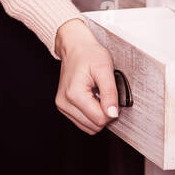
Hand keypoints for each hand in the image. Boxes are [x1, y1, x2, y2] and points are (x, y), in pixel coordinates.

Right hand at [53, 18, 118, 134]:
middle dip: (105, 113)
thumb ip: (110, 93)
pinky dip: (91, 115)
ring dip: (98, 115)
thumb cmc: (89, 54)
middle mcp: (64, 103)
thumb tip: (113, 114)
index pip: (100, 119)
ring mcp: (62, 106)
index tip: (112, 95)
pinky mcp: (63, 107)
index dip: (112, 110)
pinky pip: (82, 123)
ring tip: (98, 95)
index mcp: (74, 94)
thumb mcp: (105, 69)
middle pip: (94, 126)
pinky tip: (92, 99)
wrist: (75, 46)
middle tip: (105, 94)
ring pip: (88, 127)